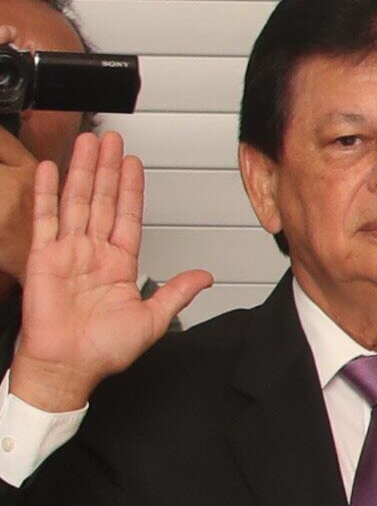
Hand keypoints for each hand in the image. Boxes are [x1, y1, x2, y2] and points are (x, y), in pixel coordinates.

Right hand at [8, 135, 211, 414]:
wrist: (68, 367)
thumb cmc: (103, 351)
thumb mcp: (153, 319)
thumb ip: (177, 292)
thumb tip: (205, 277)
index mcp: (120, 264)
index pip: (128, 216)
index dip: (132, 188)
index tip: (134, 163)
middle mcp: (93, 253)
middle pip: (103, 200)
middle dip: (108, 169)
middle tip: (112, 139)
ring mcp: (67, 252)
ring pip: (77, 201)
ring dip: (82, 170)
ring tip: (88, 143)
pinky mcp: (42, 257)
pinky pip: (44, 219)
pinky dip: (46, 193)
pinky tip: (48, 169)